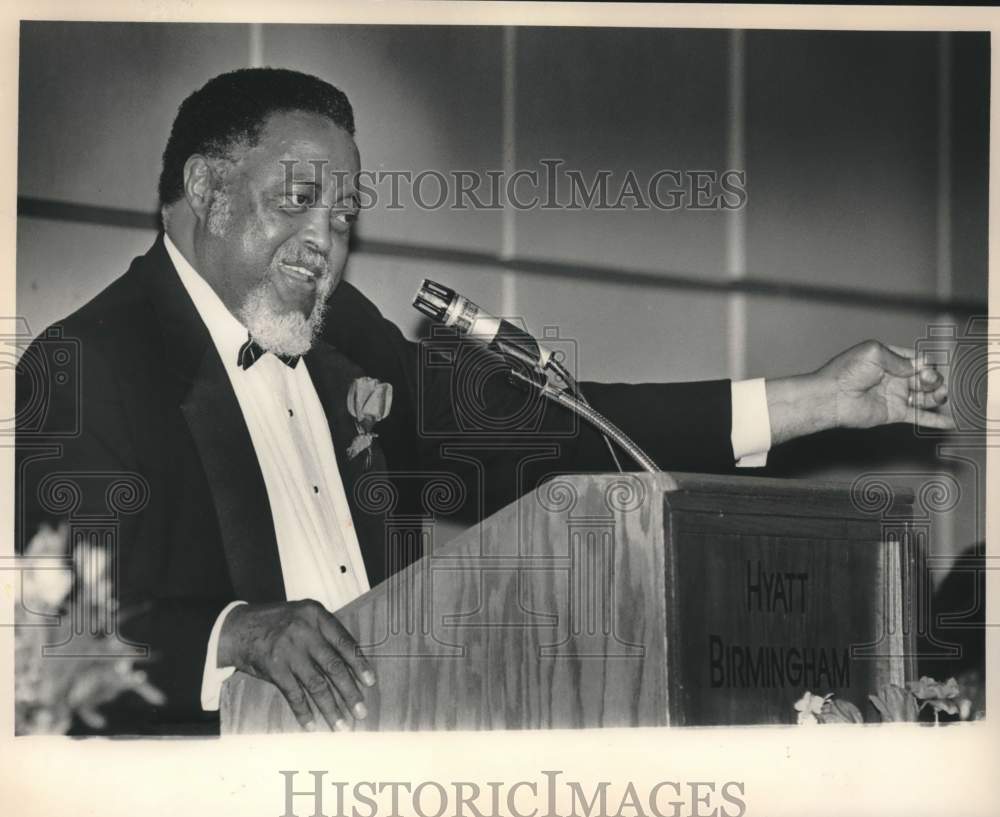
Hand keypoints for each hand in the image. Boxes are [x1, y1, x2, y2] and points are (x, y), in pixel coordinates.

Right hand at [218, 600, 375, 731]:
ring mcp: (289, 651)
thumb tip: (352, 663)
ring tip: (342, 726)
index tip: (370, 682)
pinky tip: (312, 726)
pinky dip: (304, 713)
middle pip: (334, 667)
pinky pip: (294, 695)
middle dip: (350, 692)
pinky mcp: (274, 668)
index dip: (359, 664)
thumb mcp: (303, 616)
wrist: (237, 629)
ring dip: (331, 709)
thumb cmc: (277, 623)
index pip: (345, 642)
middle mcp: (305, 631)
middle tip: (361, 712)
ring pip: (317, 685)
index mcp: (316, 615)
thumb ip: (324, 633)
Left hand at [766, 340, 954, 445]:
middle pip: (927, 378)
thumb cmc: (845, 372)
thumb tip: (918, 366)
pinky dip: (934, 420)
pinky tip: (949, 423)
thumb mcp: (874, 353)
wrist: (831, 397)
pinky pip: (919, 417)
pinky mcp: (894, 413)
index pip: (919, 360)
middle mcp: (894, 377)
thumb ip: (899, 359)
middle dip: (933, 379)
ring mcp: (895, 396)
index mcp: (889, 359)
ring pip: (926, 397)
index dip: (927, 363)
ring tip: (940, 396)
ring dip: (938, 396)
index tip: (925, 367)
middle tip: (928, 380)